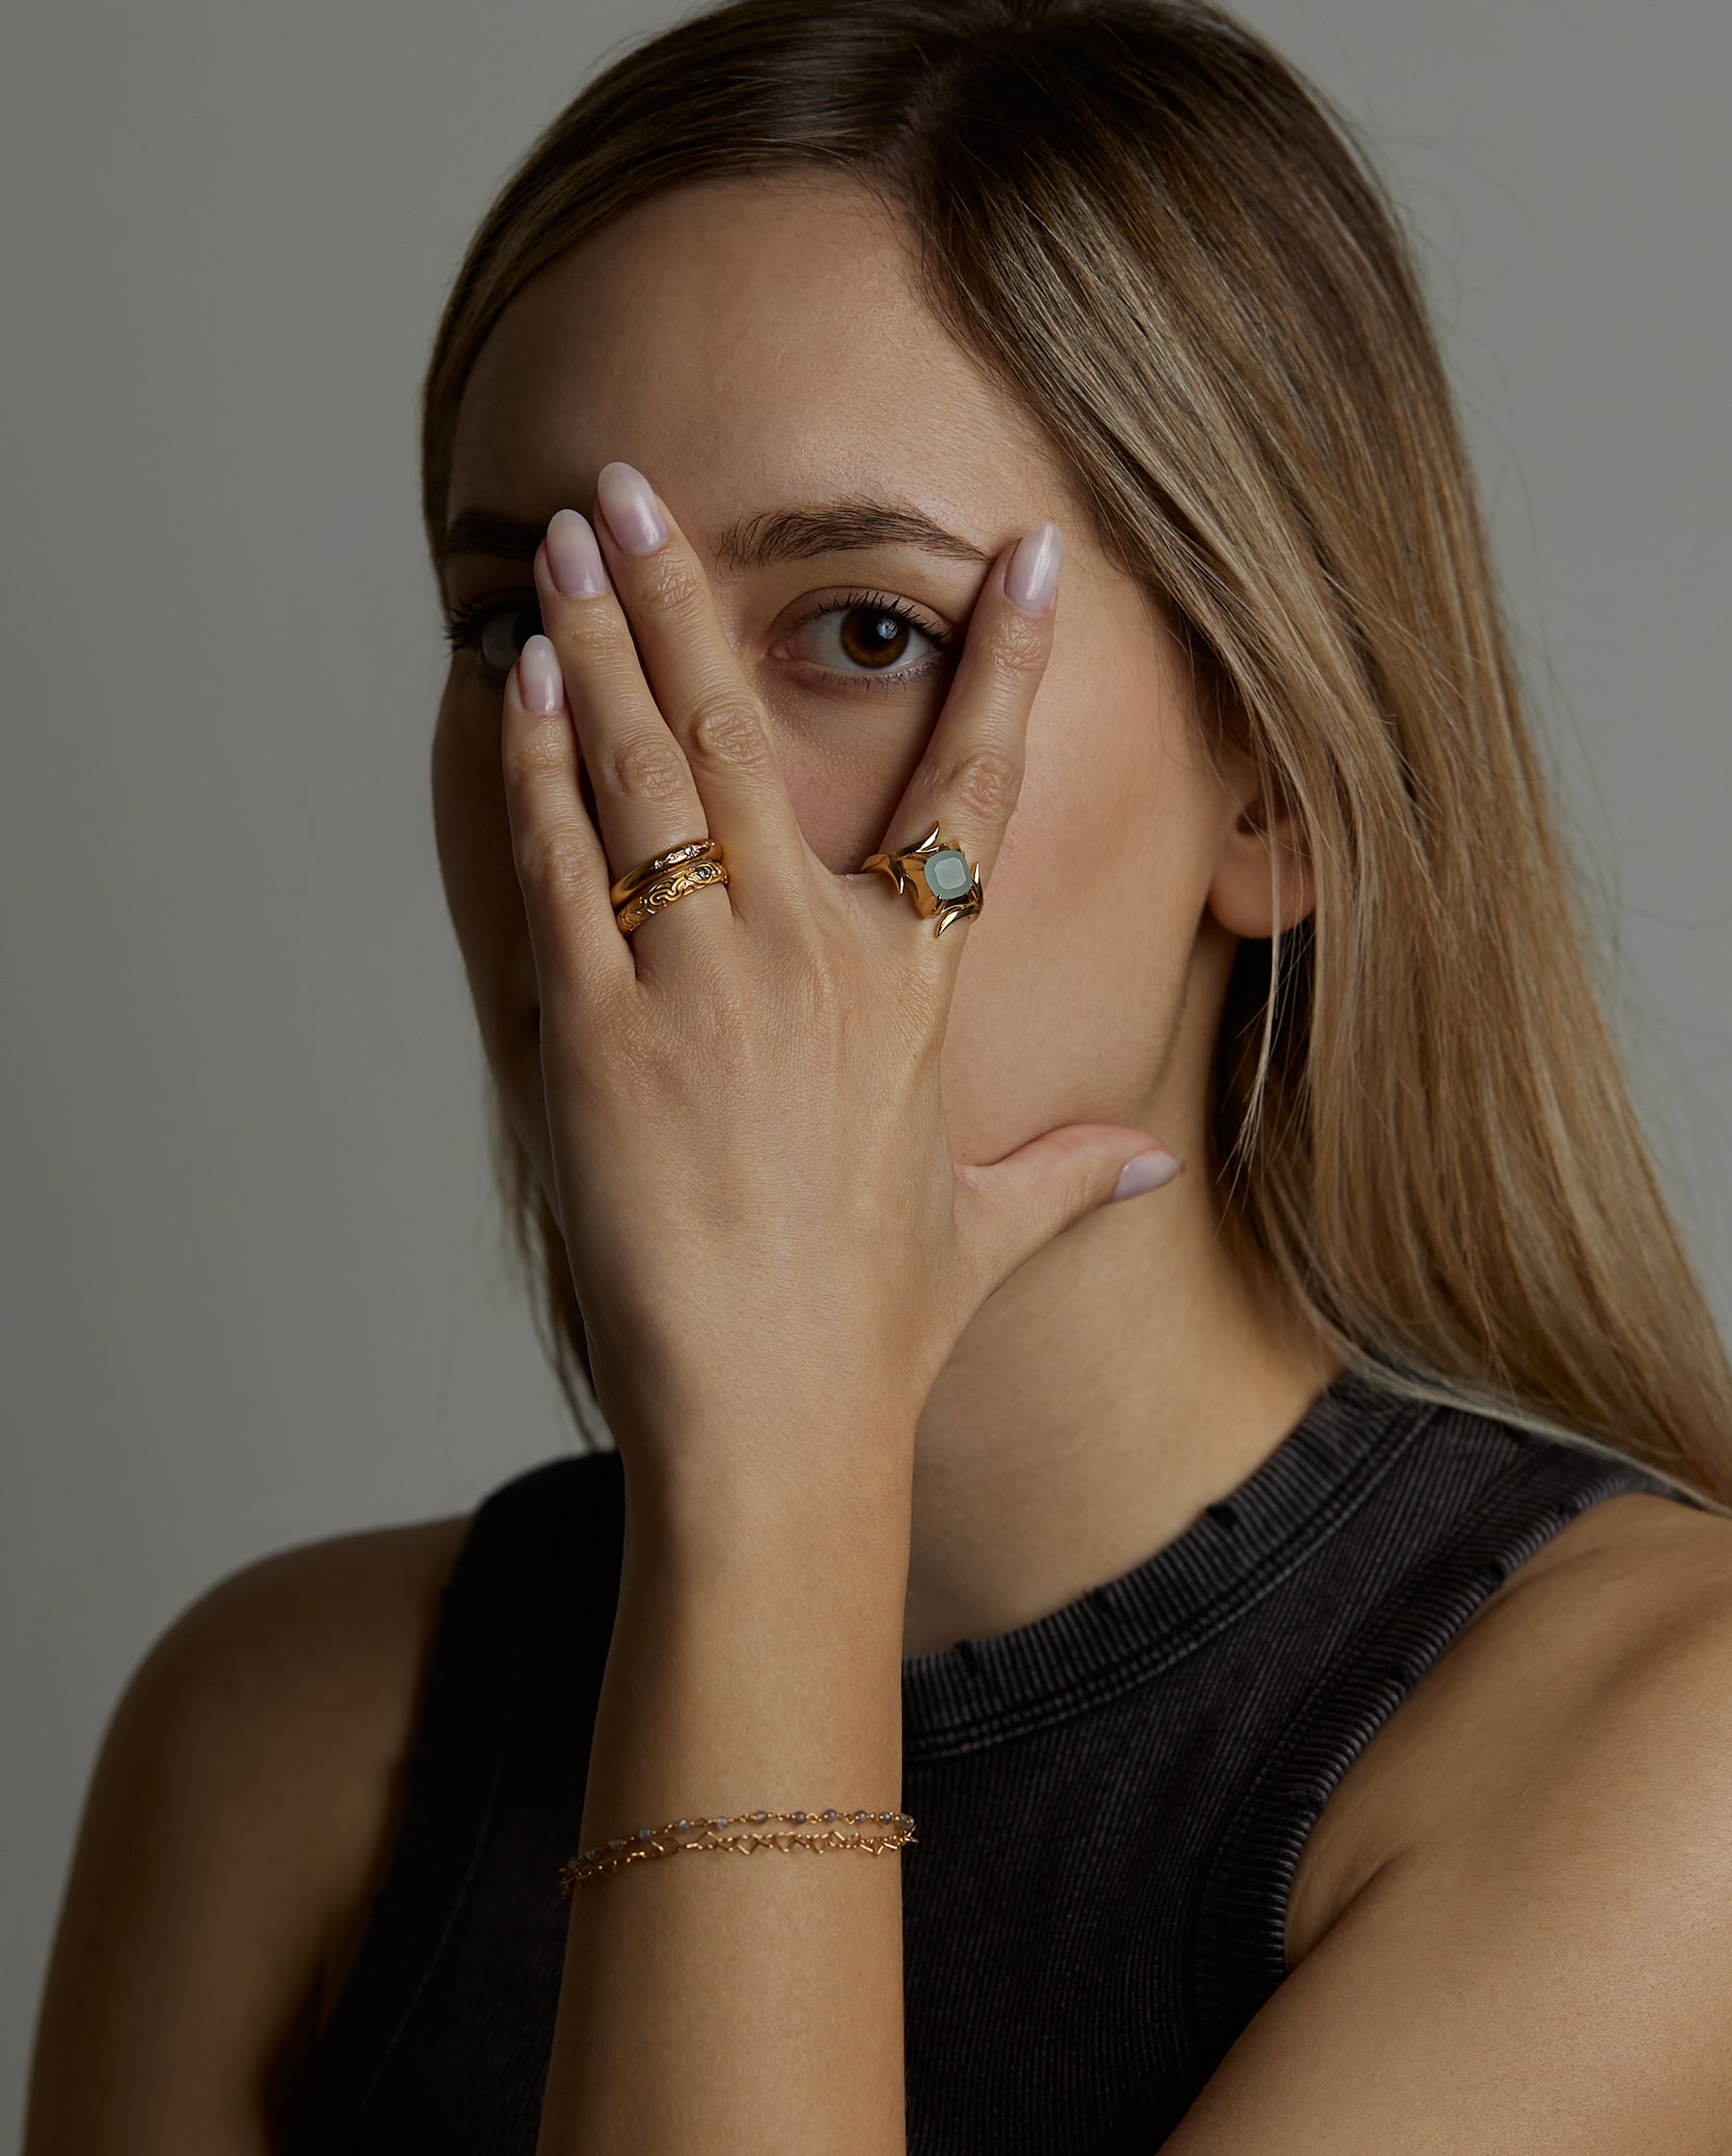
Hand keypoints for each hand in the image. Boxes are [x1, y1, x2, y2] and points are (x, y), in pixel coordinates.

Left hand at [500, 461, 1177, 1514]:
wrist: (775, 1420)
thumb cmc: (878, 1330)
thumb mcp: (986, 1234)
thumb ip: (1064, 1172)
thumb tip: (1145, 1158)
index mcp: (913, 988)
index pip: (977, 791)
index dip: (1008, 665)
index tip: (1030, 555)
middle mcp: (811, 957)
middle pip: (748, 731)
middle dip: (692, 594)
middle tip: (639, 484)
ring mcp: (699, 984)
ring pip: (642, 770)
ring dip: (597, 643)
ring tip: (565, 541)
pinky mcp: (595, 1032)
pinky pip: (561, 865)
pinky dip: (534, 764)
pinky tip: (514, 681)